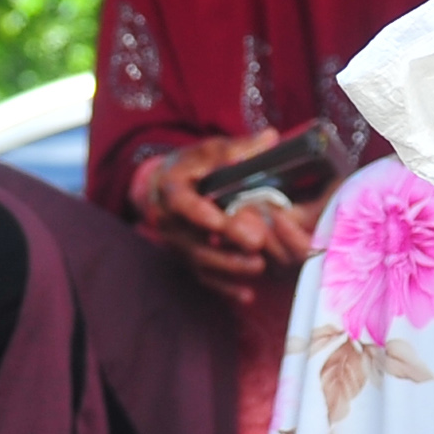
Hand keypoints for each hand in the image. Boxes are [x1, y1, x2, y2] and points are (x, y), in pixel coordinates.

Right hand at [134, 131, 290, 299]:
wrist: (162, 187)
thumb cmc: (192, 166)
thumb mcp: (210, 150)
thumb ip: (238, 149)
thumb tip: (271, 138)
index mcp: (172, 190)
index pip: (183, 204)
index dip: (200, 213)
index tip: (219, 221)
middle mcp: (170, 222)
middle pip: (195, 237)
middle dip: (226, 242)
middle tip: (257, 242)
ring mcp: (177, 244)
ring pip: (200, 261)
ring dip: (228, 267)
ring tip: (259, 266)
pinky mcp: (186, 259)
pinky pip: (203, 277)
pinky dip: (224, 288)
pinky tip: (247, 295)